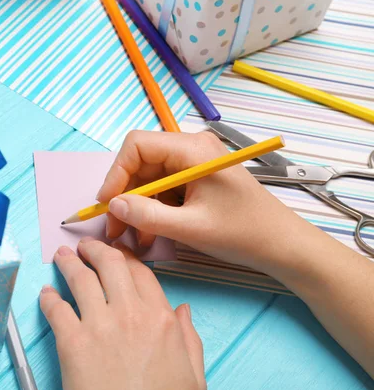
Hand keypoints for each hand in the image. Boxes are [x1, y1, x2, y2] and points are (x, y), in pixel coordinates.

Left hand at [40, 239, 205, 389]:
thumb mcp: (193, 376)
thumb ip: (190, 338)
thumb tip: (183, 311)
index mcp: (161, 320)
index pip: (142, 273)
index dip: (127, 258)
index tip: (118, 255)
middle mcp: (130, 314)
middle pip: (110, 264)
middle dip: (95, 249)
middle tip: (85, 246)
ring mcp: (100, 326)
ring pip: (81, 278)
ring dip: (69, 262)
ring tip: (61, 257)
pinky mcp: (72, 343)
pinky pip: (56, 308)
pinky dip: (48, 297)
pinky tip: (46, 293)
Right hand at [96, 130, 314, 271]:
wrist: (281, 244)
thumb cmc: (243, 233)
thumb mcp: (190, 228)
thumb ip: (147, 215)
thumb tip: (113, 206)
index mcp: (193, 150)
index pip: (137, 145)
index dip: (116, 173)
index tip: (107, 204)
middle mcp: (191, 149)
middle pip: (140, 163)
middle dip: (124, 195)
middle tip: (114, 228)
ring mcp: (193, 163)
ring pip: (149, 179)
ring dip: (137, 207)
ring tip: (133, 237)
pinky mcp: (195, 178)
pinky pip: (163, 189)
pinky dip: (152, 210)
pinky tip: (151, 233)